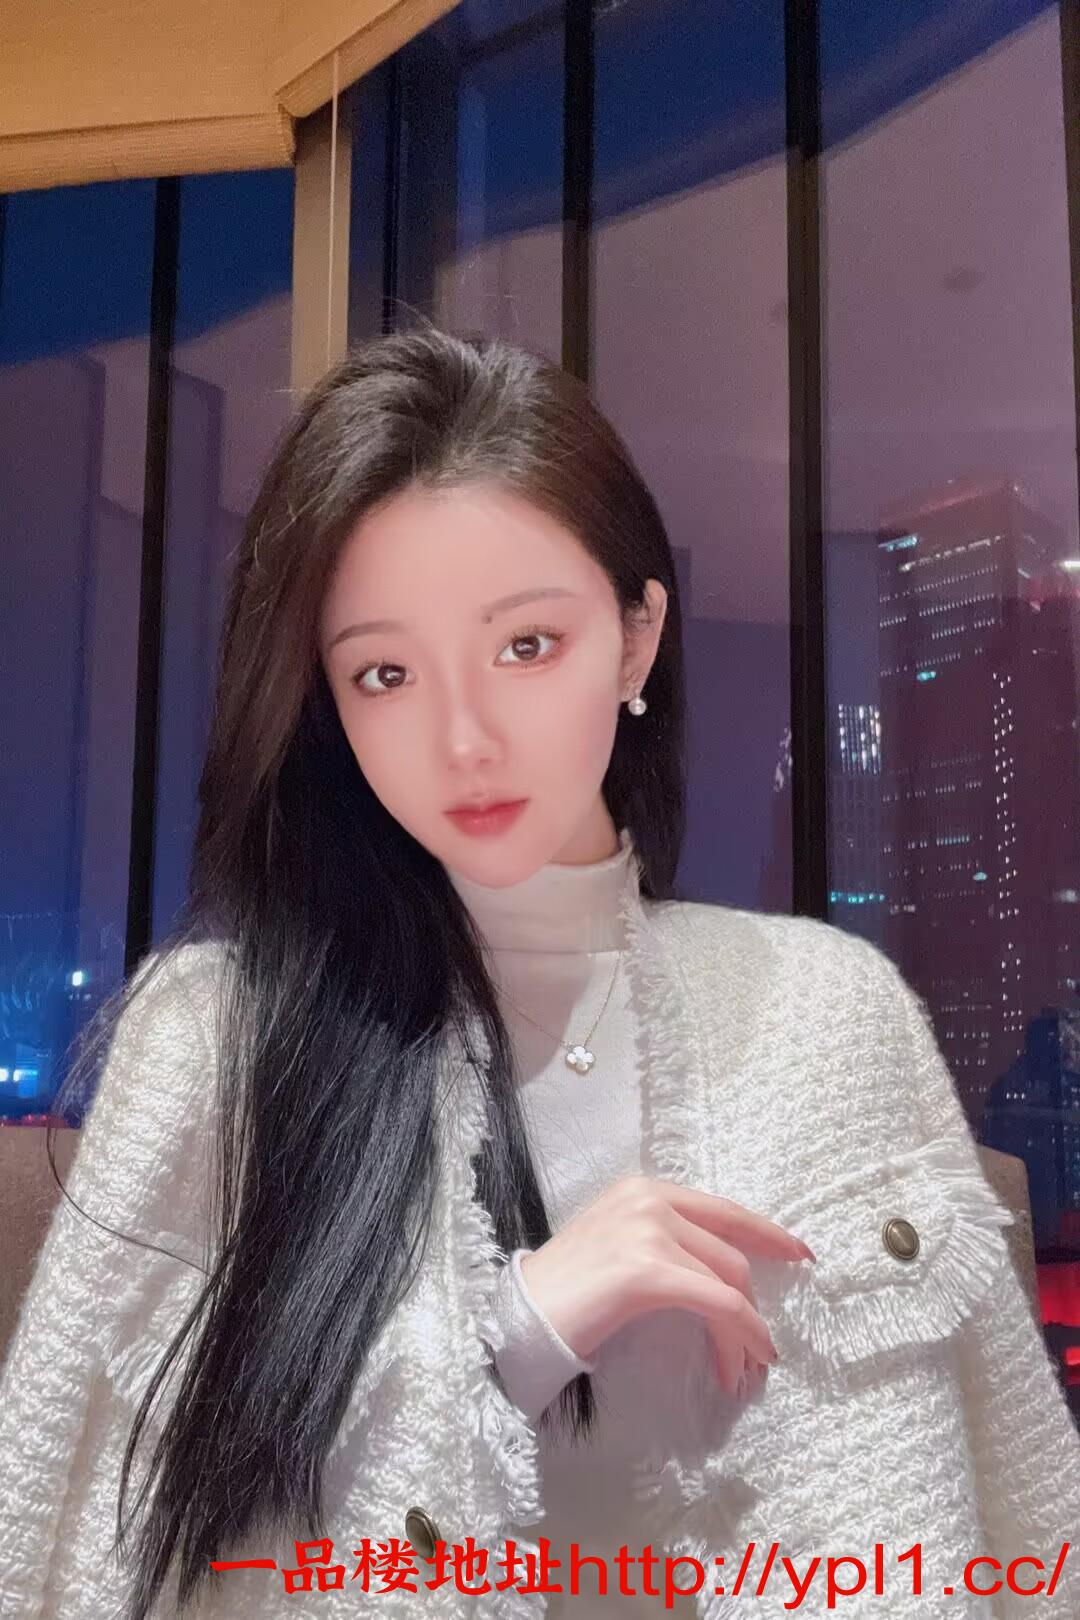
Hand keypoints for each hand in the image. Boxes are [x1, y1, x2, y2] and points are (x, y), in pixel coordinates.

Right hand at [518, 1174, 814, 1400]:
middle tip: (761, 1347)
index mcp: (643, 1189)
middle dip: (754, 1302)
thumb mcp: (615, 1244)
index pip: (721, 1209)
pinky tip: (745, 1361)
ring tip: (746, 1369)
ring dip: (747, 1330)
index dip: (766, 1232)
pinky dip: (741, 1332)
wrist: (520, 1316)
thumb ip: (661, 1241)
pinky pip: (718, 1303)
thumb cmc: (563, 1291)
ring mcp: (649, 1231)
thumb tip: (715, 1275)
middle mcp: (650, 1200)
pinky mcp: (648, 1271)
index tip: (798, 1252)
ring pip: (729, 1280)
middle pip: (730, 1251)